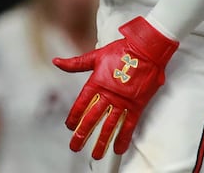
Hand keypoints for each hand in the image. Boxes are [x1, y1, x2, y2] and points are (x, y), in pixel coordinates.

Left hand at [54, 17, 177, 159]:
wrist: (146, 50)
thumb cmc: (121, 51)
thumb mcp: (95, 56)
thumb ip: (75, 63)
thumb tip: (57, 62)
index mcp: (96, 82)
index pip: (81, 103)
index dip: (74, 116)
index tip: (69, 126)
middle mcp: (108, 94)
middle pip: (92, 118)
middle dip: (83, 134)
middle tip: (75, 146)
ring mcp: (123, 101)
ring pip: (110, 125)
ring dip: (102, 141)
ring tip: (96, 154)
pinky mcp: (137, 105)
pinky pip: (130, 125)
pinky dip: (124, 138)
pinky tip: (118, 149)